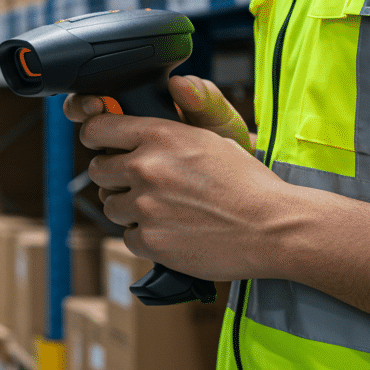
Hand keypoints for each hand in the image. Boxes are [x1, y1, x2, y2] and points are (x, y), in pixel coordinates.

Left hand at [63, 76, 293, 280]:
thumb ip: (165, 132)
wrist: (274, 227)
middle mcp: (146, 167)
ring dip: (130, 209)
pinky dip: (145, 237)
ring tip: (165, 211)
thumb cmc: (246, 183)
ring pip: (110, 206)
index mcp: (159, 135)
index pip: (96, 128)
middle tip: (139, 185)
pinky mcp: (149, 240)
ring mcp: (145, 206)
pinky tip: (173, 232)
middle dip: (114, 177)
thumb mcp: (209, 139)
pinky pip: (127, 237)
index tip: (100, 145)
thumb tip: (133, 130)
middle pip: (97, 170)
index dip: (96, 137)